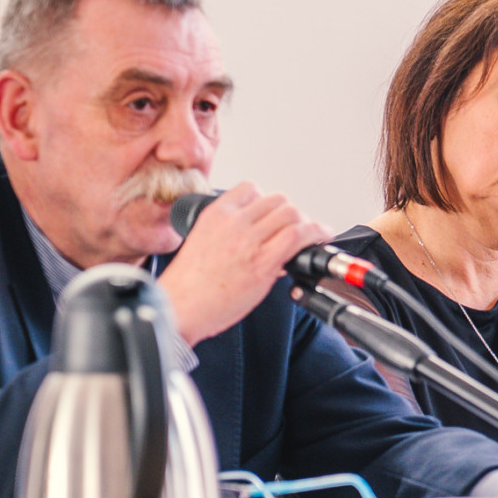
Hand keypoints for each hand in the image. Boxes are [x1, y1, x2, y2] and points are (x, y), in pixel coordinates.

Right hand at [155, 182, 329, 344]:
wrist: (177, 308)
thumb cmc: (187, 285)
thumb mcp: (201, 242)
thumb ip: (228, 232)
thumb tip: (258, 235)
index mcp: (215, 215)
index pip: (251, 189)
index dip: (267, 201)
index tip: (272, 214)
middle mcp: (233, 223)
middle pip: (277, 201)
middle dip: (289, 214)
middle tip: (293, 228)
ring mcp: (249, 241)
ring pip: (291, 214)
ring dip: (304, 223)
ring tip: (308, 235)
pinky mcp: (263, 262)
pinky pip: (298, 236)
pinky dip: (315, 233)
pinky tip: (319, 238)